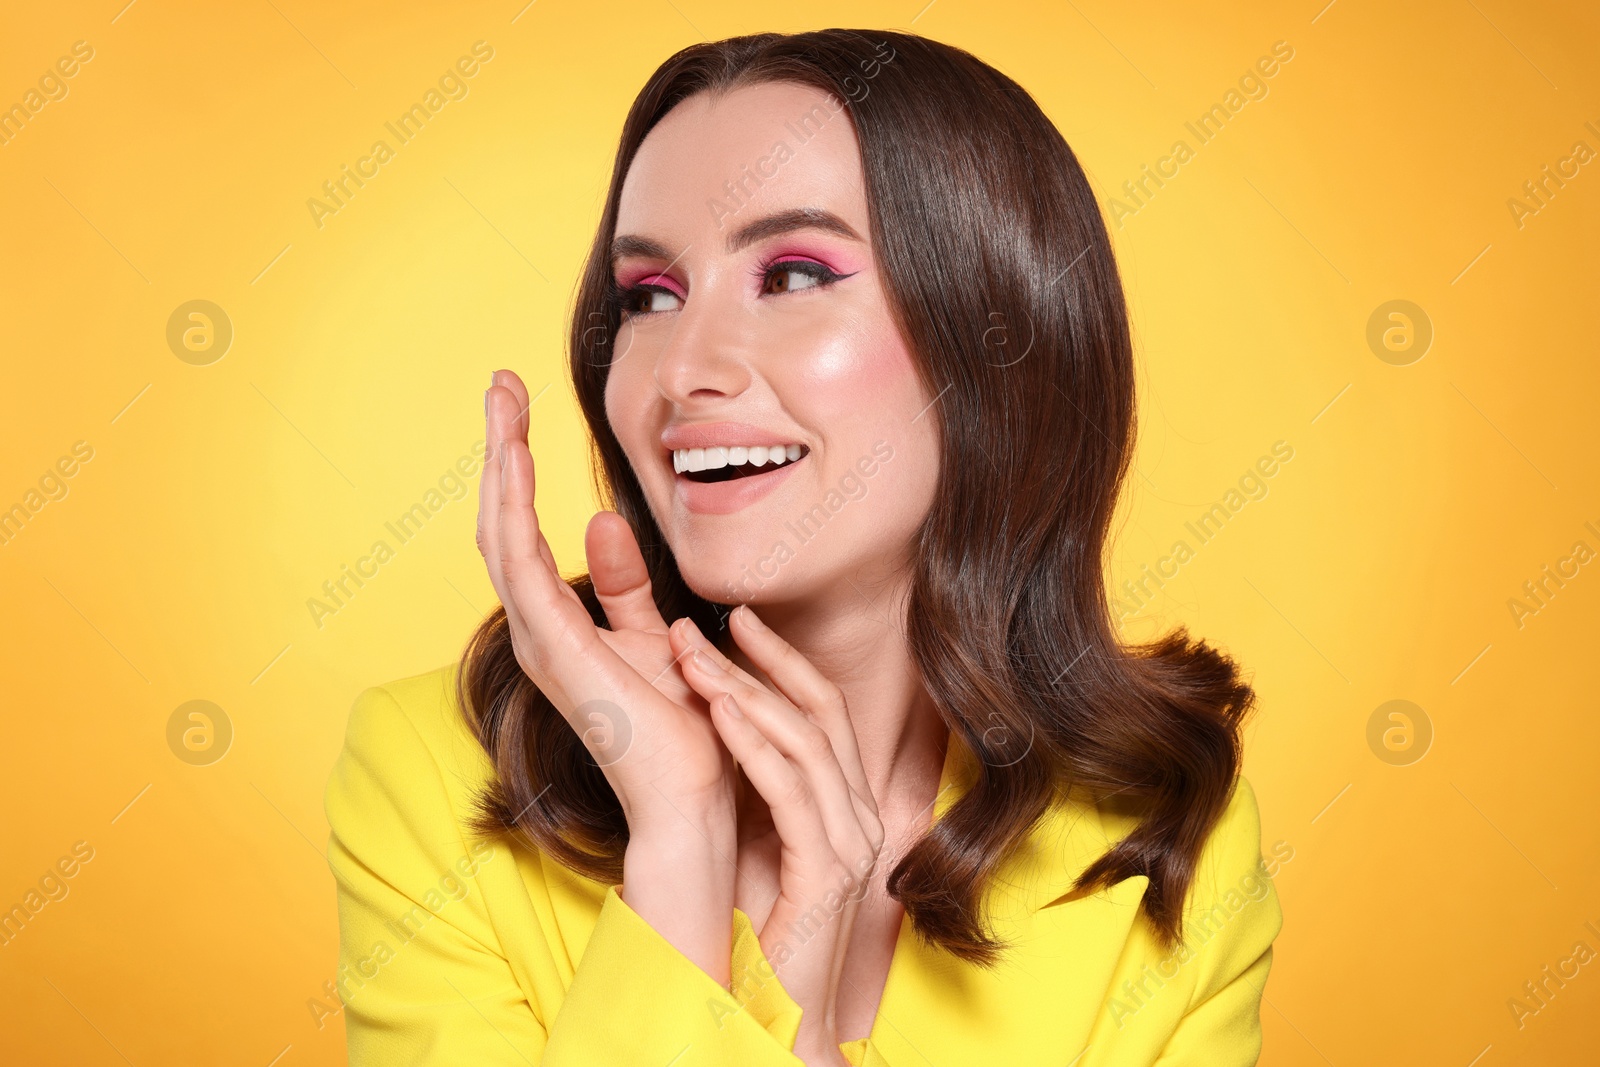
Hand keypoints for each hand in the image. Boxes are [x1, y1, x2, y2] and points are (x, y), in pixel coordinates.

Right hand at [477, 368, 733, 837]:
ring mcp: (541, 641)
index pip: (524, 531)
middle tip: (501, 383)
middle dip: (500, 449)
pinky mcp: (556, 651)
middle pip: (501, 523)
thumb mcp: (658, 639)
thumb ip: (627, 588)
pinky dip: (514, 510)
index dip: (518, 468)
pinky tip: (517, 460)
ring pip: (500, 535)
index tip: (521, 407)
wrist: (698, 801)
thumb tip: (605, 521)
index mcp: (560, 626)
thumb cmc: (685, 730)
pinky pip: (521, 567)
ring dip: (499, 464)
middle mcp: (539, 629)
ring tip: (503, 401)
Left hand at [674, 606, 884, 1061]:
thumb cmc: (759, 940)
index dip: (782, 660)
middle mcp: (860, 818)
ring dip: (744, 693)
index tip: (735, 619)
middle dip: (761, 660)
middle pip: (820, 713)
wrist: (776, 1020)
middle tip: (703, 622)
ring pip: (805, 743)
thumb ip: (755, 794)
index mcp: (845, 808)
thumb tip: (718, 729)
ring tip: (692, 659)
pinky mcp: (828, 875)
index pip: (823, 712)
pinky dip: (753, 746)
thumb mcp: (756, 846)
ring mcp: (851, 845)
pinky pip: (791, 792)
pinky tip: (716, 716)